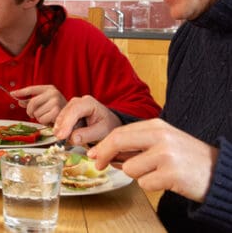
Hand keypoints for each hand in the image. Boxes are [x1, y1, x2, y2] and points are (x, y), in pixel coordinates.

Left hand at [12, 84, 65, 124]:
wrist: (73, 117)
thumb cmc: (57, 110)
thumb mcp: (45, 102)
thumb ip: (31, 101)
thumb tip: (19, 100)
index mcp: (49, 89)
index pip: (31, 89)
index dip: (21, 92)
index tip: (12, 94)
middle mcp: (53, 93)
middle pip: (31, 103)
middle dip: (30, 111)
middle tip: (34, 114)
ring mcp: (56, 101)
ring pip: (36, 112)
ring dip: (39, 117)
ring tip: (47, 116)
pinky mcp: (57, 111)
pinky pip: (41, 119)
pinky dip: (43, 122)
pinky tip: (50, 120)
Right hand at [53, 95, 121, 144]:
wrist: (108, 123)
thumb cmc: (107, 126)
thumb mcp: (102, 132)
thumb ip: (87, 135)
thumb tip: (72, 139)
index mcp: (88, 103)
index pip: (74, 111)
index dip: (67, 123)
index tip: (61, 136)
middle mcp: (77, 101)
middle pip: (64, 113)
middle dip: (61, 127)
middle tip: (59, 141)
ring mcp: (70, 106)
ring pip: (60, 118)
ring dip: (60, 129)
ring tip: (63, 140)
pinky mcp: (66, 113)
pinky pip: (60, 121)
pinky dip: (61, 129)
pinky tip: (63, 137)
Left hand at [87, 118, 216, 202]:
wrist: (218, 171)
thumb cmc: (186, 157)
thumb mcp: (163, 141)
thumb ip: (137, 144)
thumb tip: (105, 153)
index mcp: (157, 126)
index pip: (120, 132)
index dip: (102, 145)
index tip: (93, 154)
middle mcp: (161, 137)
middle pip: (118, 142)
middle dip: (103, 155)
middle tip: (98, 165)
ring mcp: (166, 155)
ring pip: (129, 168)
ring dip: (137, 175)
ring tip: (156, 172)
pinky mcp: (171, 174)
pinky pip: (144, 184)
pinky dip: (151, 185)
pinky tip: (165, 181)